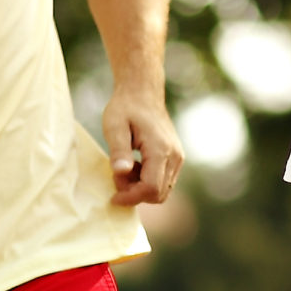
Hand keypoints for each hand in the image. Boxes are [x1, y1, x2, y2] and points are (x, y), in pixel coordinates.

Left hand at [105, 83, 184, 205]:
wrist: (143, 93)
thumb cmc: (125, 108)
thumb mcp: (114, 126)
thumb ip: (119, 150)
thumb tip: (120, 172)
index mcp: (160, 149)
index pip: (151, 188)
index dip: (131, 197)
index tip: (112, 196)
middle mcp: (175, 157)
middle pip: (158, 194)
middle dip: (135, 193)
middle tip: (117, 175)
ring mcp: (178, 158)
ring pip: (162, 191)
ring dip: (141, 188)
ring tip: (125, 168)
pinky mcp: (176, 158)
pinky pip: (164, 182)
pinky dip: (147, 181)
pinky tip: (135, 165)